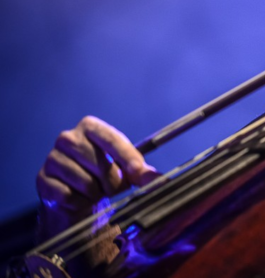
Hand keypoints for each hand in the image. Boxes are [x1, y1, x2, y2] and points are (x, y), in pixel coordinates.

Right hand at [36, 116, 157, 237]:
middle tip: (114, 187)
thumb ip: (140, 172)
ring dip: (96, 194)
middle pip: (100, 164)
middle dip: (113, 182)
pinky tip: (79, 198)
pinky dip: (80, 203)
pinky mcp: (42, 180)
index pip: (111, 139)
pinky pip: (69, 197)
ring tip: (95, 191)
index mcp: (90, 127)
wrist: (75, 194)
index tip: (139, 173)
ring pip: (86, 183)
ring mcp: (52, 159)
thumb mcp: (124, 168)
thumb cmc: (104, 175)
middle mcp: (67, 138)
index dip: (127, 157)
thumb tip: (157, 180)